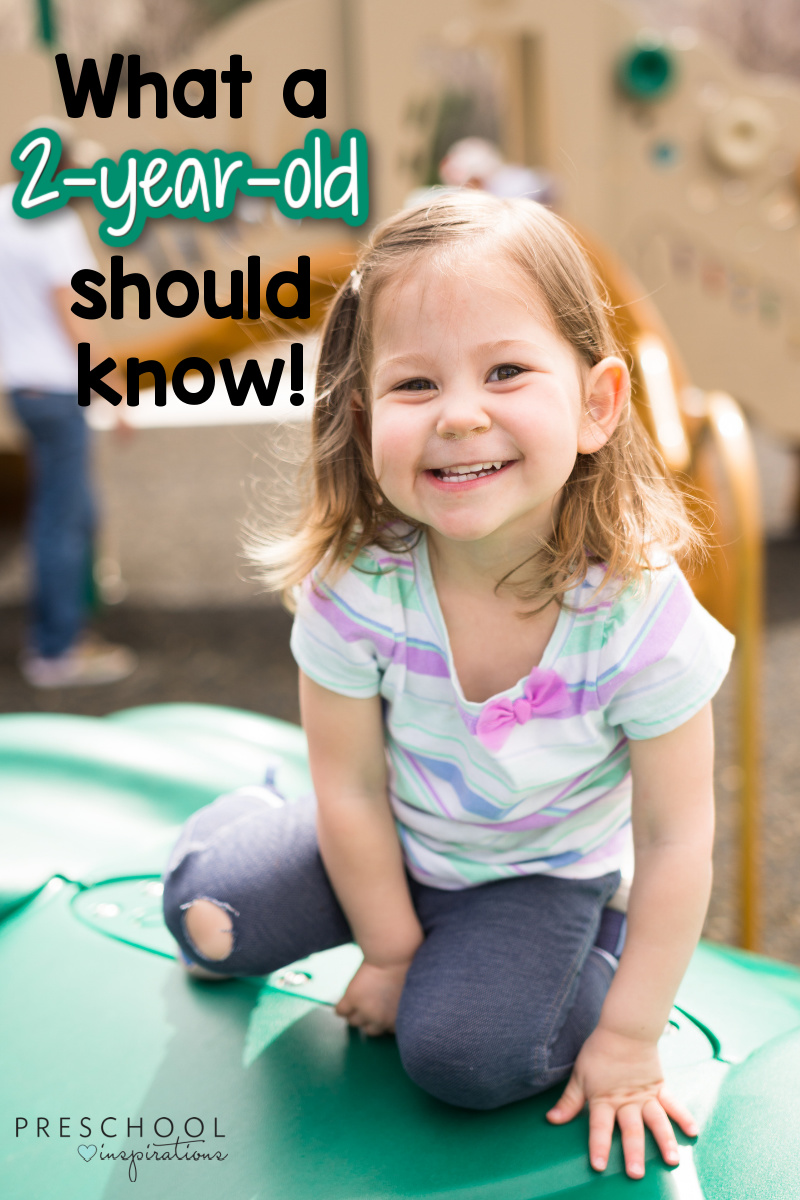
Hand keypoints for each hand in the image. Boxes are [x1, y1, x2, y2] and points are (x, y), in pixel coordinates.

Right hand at [335, 958, 412, 1036]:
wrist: (392, 957)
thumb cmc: (404, 968)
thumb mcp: (406, 994)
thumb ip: (398, 1005)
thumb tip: (391, 1006)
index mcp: (396, 1020)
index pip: (387, 1031)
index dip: (384, 1019)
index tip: (383, 1010)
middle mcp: (380, 1020)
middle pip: (369, 1030)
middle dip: (369, 1019)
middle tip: (369, 1004)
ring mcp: (364, 1011)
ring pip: (353, 1022)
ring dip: (354, 1013)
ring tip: (358, 999)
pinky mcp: (351, 999)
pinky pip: (340, 1011)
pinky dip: (341, 1007)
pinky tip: (347, 999)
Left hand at [545, 1025, 697, 1179]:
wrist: (624, 1029)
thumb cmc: (599, 1052)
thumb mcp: (579, 1076)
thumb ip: (569, 1101)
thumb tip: (552, 1119)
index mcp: (605, 1099)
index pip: (600, 1127)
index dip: (599, 1146)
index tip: (599, 1166)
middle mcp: (626, 1101)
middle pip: (630, 1129)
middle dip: (633, 1152)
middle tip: (636, 1173)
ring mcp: (645, 1095)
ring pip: (656, 1120)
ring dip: (664, 1140)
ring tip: (672, 1160)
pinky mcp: (659, 1088)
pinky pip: (673, 1104)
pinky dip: (683, 1117)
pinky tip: (693, 1132)